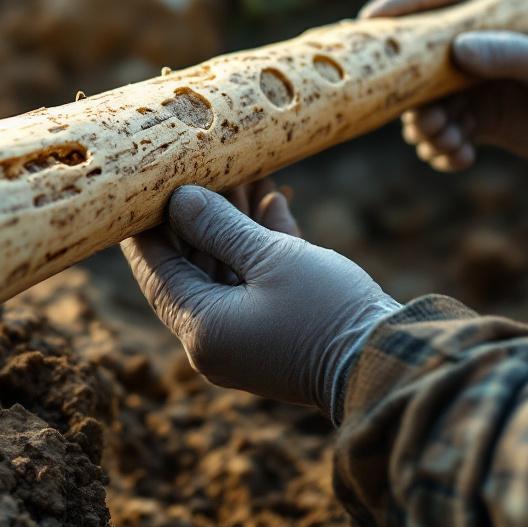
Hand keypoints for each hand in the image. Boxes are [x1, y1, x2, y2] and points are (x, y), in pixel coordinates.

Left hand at [121, 182, 399, 415]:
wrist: (390, 363)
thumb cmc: (327, 312)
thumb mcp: (270, 259)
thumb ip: (220, 226)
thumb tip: (178, 199)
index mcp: (202, 328)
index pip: (156, 270)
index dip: (145, 225)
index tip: (137, 185)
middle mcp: (216, 338)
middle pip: (192, 266)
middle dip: (200, 213)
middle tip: (200, 164)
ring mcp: (247, 335)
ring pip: (228, 268)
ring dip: (235, 222)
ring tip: (243, 169)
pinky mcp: (278, 329)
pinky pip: (258, 281)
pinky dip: (262, 244)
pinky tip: (273, 200)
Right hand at [360, 0, 527, 172]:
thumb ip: (509, 53)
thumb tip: (457, 50)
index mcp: (495, 12)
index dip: (398, 7)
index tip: (367, 22)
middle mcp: (478, 45)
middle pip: (418, 61)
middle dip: (410, 96)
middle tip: (425, 122)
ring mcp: (476, 82)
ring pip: (424, 103)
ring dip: (426, 128)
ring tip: (448, 145)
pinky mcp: (480, 117)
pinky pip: (443, 132)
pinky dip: (443, 148)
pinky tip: (461, 159)